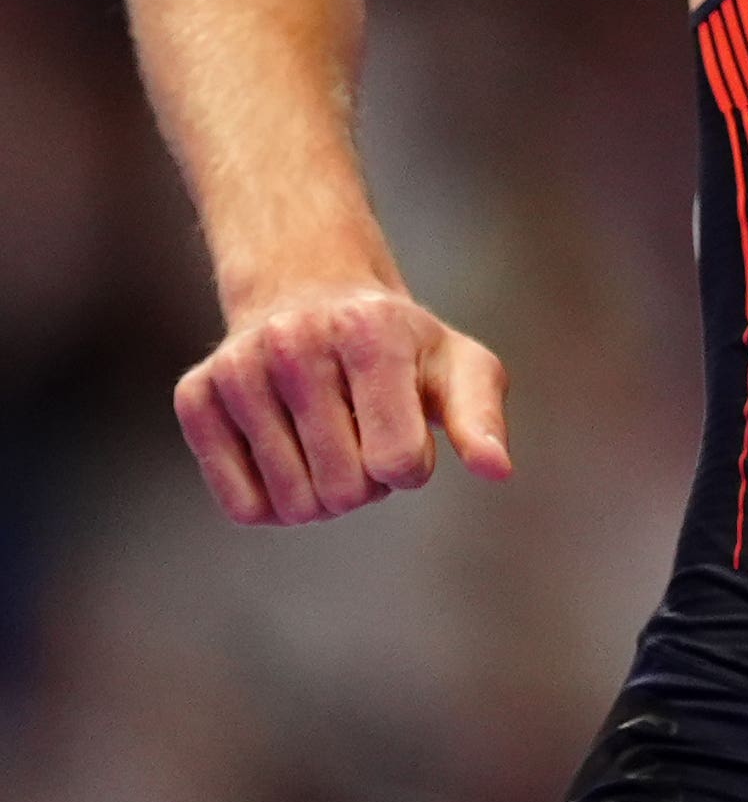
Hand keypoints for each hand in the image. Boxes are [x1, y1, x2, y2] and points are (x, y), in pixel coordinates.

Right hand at [175, 282, 511, 524]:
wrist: (310, 294)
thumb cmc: (397, 345)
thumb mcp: (458, 366)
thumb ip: (481, 419)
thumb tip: (497, 470)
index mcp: (369, 333)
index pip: (397, 462)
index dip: (410, 468)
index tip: (408, 436)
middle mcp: (295, 343)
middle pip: (344, 491)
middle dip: (368, 486)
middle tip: (364, 441)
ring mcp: (238, 369)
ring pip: (294, 504)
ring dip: (324, 495)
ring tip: (330, 443)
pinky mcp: (195, 396)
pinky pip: (243, 506)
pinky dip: (276, 503)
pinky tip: (289, 458)